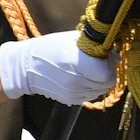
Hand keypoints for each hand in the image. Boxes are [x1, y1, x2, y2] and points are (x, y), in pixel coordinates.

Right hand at [0, 30, 114, 105]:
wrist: (24, 67)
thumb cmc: (48, 48)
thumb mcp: (71, 39)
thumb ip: (95, 46)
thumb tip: (114, 56)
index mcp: (79, 64)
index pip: (108, 73)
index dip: (109, 65)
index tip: (103, 58)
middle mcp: (77, 81)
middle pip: (107, 83)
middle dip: (105, 74)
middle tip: (97, 64)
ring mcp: (73, 93)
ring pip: (100, 91)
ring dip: (98, 82)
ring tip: (86, 71)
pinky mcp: (70, 100)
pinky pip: (89, 95)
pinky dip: (89, 88)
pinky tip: (79, 78)